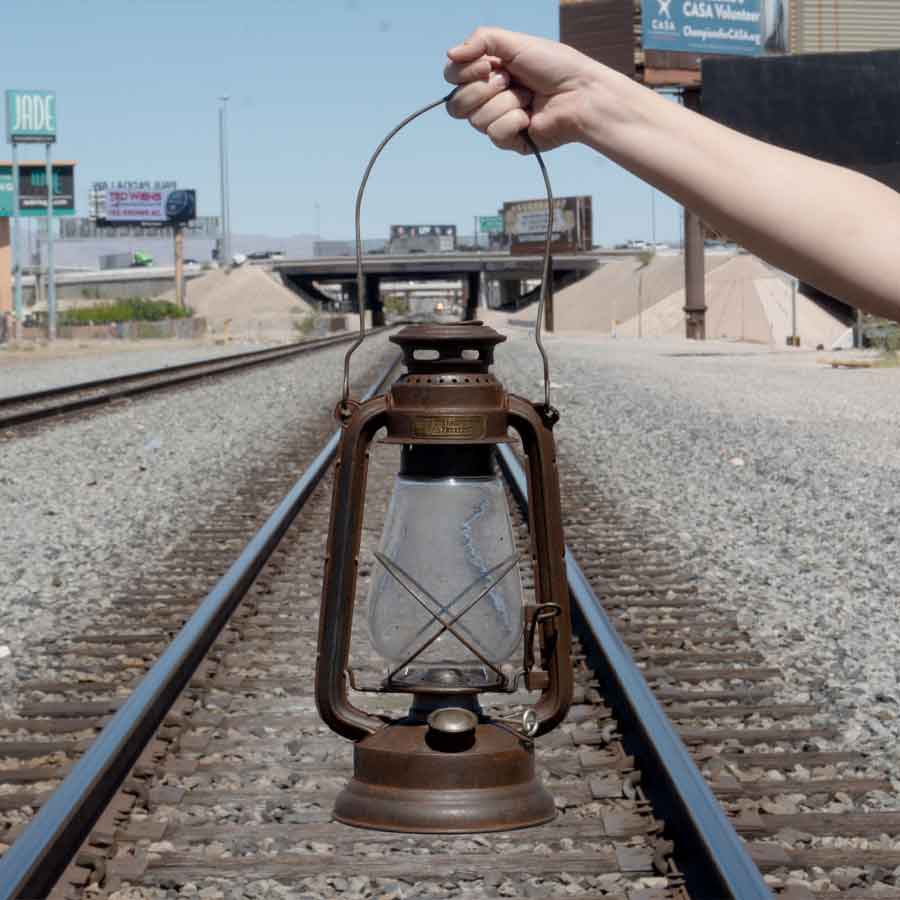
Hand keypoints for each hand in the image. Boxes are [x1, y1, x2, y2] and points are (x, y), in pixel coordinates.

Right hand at [444, 27, 597, 152]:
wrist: (581, 93)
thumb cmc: (554, 66)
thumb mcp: (516, 43)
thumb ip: (481, 40)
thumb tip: (449, 54)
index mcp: (487, 73)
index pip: (452, 78)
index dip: (464, 73)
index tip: (489, 64)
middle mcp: (488, 98)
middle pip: (456, 104)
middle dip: (484, 89)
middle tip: (510, 80)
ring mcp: (498, 121)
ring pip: (476, 120)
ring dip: (506, 103)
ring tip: (528, 97)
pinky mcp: (510, 141)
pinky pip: (495, 134)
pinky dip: (514, 121)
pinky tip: (530, 117)